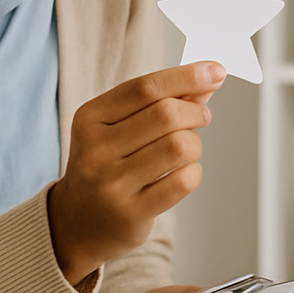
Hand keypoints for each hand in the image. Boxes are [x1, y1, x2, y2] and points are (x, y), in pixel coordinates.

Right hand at [48, 61, 224, 284]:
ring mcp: (111, 184)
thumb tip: (206, 79)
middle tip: (201, 116)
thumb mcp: (119, 126)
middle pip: (166, 115)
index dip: (186, 76)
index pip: (146, 88)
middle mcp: (96, 150)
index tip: (215, 71)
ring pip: (180, 147)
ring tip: (188, 148)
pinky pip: (184, 181)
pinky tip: (182, 173)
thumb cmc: (106, 165)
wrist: (77, 221)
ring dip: (196, 144)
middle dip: (196, 111)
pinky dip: (194, 172)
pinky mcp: (131, 213)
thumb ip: (160, 101)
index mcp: (89, 118)